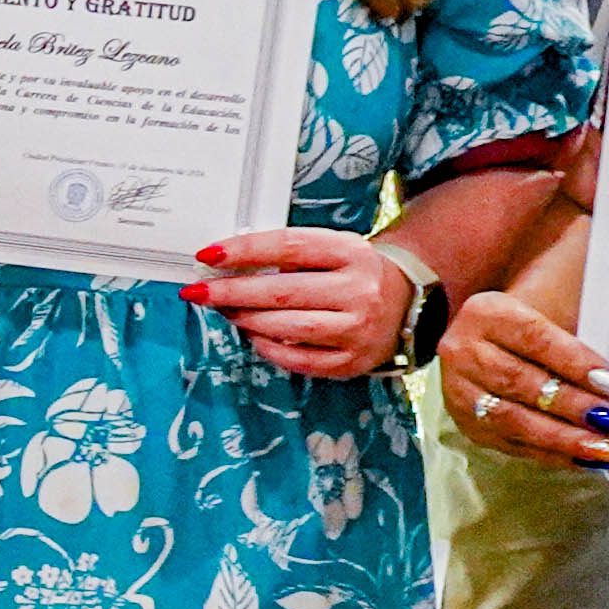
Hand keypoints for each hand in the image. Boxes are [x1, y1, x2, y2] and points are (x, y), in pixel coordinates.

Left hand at [190, 226, 415, 379]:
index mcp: (351, 253)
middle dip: (232, 292)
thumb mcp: (334, 249)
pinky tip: (254, 336)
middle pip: (283, 291)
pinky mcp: (352, 362)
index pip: (289, 247)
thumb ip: (291, 253)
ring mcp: (357, 329)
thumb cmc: (355, 273)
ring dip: (247, 320)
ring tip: (227, 312)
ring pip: (288, 328)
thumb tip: (230, 262)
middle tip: (199, 292)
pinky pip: (299, 360)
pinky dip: (269, 348)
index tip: (209, 255)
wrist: (408, 303)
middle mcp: (358, 290)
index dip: (245, 251)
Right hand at [441, 286, 608, 468]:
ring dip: (567, 439)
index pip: (536, 339)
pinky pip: (514, 445)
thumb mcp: (549, 310)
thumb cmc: (528, 325)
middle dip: (576, 407)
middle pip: (523, 384)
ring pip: (516, 421)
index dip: (577, 364)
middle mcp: (464, 353)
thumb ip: (581, 335)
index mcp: (486, 314)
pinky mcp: (468, 425)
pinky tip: (587, 458)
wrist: (483, 340)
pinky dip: (554, 454)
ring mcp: (461, 393)